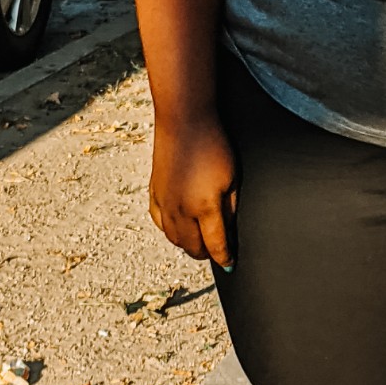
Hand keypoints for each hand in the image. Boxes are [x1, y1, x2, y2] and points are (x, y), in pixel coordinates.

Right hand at [149, 113, 237, 267]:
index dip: (225, 258)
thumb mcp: (232, 178)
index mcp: (204, 208)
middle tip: (218, 252)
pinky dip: (171, 231)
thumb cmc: (213, 145)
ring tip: (201, 242)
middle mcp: (181, 211)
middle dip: (207, 253)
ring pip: (174, 239)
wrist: (184, 121)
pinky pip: (160, 223)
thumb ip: (230, 209)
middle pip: (193, 248)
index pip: (216, 246)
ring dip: (189, 245)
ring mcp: (164, 203)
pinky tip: (179, 228)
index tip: (231, 263)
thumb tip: (229, 232)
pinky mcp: (154, 193)